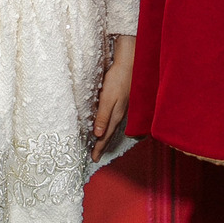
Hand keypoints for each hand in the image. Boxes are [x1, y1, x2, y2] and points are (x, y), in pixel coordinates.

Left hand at [91, 36, 134, 160]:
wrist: (129, 63)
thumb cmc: (117, 80)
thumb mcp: (108, 98)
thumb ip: (103, 116)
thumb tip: (97, 134)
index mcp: (115, 115)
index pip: (105, 136)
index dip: (99, 147)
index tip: (94, 158)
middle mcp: (119, 114)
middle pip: (109, 134)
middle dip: (102, 145)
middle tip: (96, 156)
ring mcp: (122, 108)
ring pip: (112, 127)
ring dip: (106, 136)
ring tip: (101, 144)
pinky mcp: (122, 101)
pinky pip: (114, 119)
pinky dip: (108, 126)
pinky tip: (107, 124)